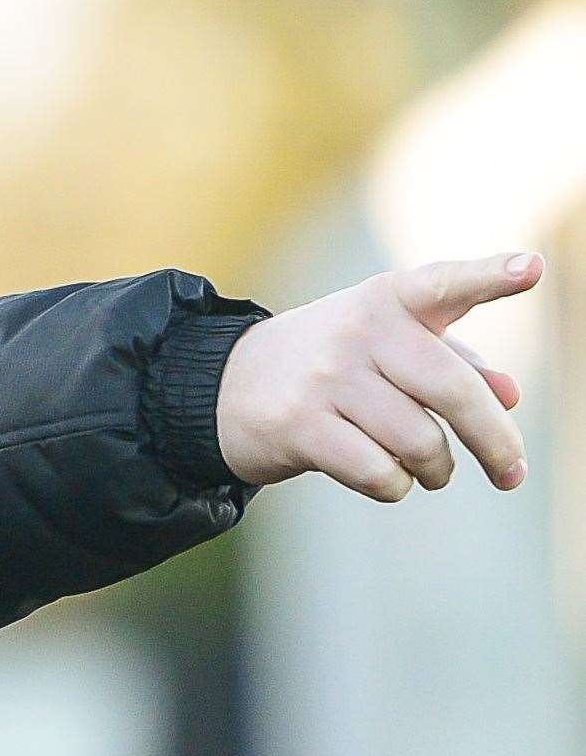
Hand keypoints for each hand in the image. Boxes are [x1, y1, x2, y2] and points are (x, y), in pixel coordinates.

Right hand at [215, 251, 543, 498]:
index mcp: (385, 301)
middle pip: (454, 392)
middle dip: (495, 443)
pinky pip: (380, 474)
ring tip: (429, 471)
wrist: (224, 384)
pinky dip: (395, 486)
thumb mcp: (387, 348)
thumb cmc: (330, 365)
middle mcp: (356, 331)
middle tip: (512, 473)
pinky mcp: (299, 425)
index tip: (531, 269)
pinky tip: (386, 477)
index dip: (488, 276)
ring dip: (436, 471)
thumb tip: (510, 394)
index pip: (442, 285)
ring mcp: (325, 377)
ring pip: (420, 443)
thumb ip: (454, 363)